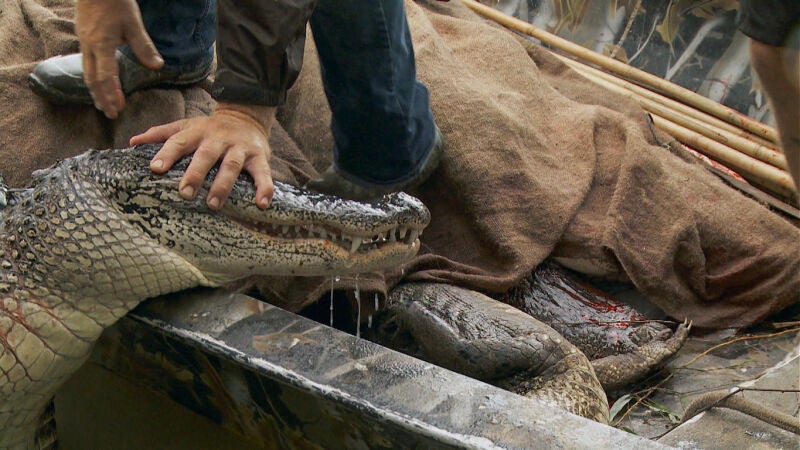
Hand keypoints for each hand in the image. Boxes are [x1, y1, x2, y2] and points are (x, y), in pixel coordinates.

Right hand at [76, 0, 162, 118]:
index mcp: (102, 45)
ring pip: (87, 72)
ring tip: (103, 103)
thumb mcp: (134, 24)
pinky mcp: (83, 38)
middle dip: (102, 98)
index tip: (118, 108)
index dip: (111, 94)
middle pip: (93, 80)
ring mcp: (84, 43)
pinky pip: (86, 64)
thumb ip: (144, 47)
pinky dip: (93, 78)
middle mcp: (89, 47)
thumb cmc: (115, 3)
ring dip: (96, 90)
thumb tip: (158, 66)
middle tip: (110, 114)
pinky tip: (99, 82)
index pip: (106, 77)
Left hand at [130, 103, 276, 209]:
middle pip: (206, 155)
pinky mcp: (259, 157)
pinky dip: (264, 188)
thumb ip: (162, 134)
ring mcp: (240, 148)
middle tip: (184, 193)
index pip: (179, 141)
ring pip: (231, 165)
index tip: (155, 168)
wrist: (247, 116)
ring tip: (213, 204)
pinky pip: (263, 173)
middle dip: (195, 174)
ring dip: (223, 185)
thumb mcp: (187, 126)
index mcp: (198, 131)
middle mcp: (219, 138)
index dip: (167, 153)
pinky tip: (261, 203)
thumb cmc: (211, 128)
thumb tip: (132, 142)